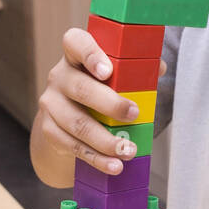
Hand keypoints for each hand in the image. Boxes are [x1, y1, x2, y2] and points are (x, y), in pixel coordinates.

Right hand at [35, 27, 165, 176]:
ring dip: (106, 140)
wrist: (68, 120)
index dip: (91, 54)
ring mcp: (51, 104)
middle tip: (134, 114)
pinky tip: (113, 165)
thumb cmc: (101, 89)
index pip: (75, 43)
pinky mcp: (50, 130)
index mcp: (75, 55)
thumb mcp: (116, 75)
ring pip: (77, 123)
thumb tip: (159, 66)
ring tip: (129, 151)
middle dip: (110, 104)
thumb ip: (136, 69)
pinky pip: (73, 146)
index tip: (108, 71)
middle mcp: (59, 76)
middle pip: (80, 88)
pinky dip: (96, 158)